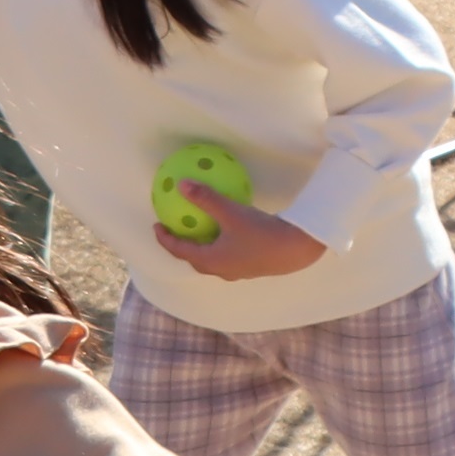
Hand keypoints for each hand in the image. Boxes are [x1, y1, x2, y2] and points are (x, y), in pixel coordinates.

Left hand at [157, 185, 327, 281]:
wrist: (297, 249)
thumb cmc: (261, 232)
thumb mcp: (230, 212)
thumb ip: (205, 198)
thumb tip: (181, 184)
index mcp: (212, 261)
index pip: (180, 251)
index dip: (165, 239)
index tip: (156, 225)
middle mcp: (223, 270)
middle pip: (195, 259)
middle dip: (183, 245)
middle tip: (175, 228)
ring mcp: (239, 271)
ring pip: (213, 259)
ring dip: (203, 246)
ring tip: (199, 229)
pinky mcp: (254, 267)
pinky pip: (229, 255)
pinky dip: (220, 244)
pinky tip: (228, 228)